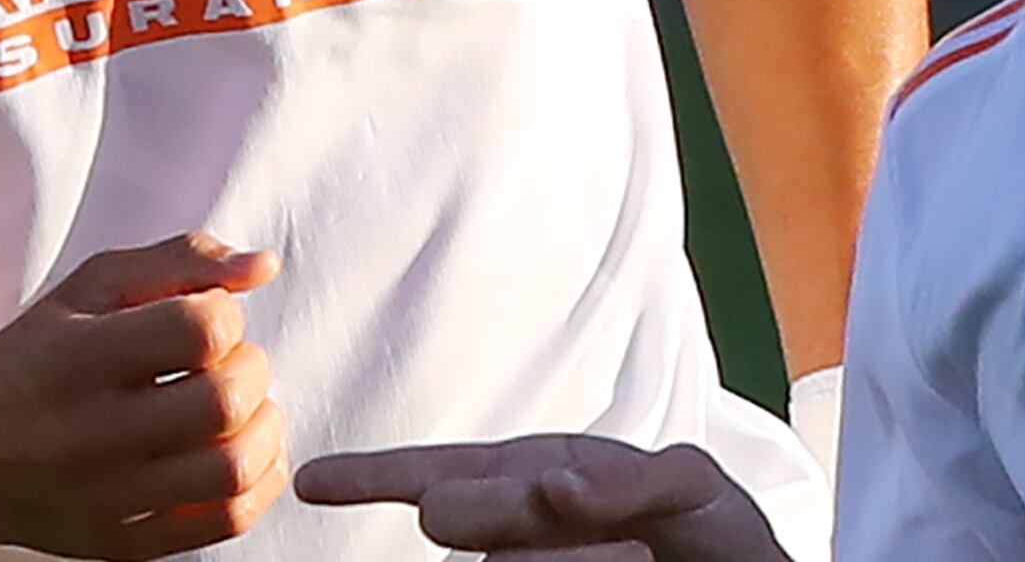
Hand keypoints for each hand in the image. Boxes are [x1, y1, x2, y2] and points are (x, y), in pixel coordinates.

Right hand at [0, 230, 288, 558]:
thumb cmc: (34, 361)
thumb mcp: (90, 288)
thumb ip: (180, 260)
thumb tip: (263, 266)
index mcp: (78, 359)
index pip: (200, 330)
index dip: (224, 314)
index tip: (204, 319)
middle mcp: (91, 435)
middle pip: (224, 401)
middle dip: (249, 367)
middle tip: (225, 362)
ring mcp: (109, 499)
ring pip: (233, 467)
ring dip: (262, 426)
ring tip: (237, 407)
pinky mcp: (125, 543)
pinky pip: (226, 521)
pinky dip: (258, 482)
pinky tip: (238, 450)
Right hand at [297, 433, 784, 561]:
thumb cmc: (715, 533)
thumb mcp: (691, 488)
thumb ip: (629, 479)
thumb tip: (554, 485)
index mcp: (536, 477)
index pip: (436, 471)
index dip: (371, 476)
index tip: (310, 479)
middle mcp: (516, 532)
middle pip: (457, 517)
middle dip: (511, 514)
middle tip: (617, 536)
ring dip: (577, 561)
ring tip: (640, 559)